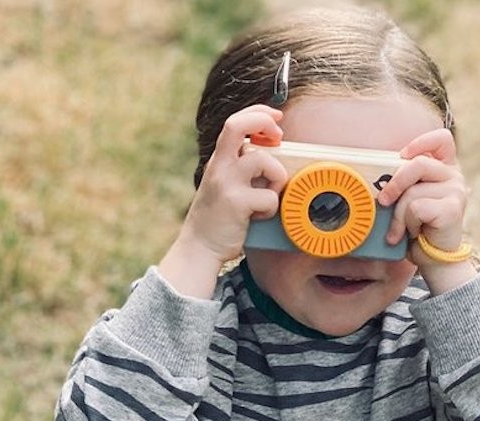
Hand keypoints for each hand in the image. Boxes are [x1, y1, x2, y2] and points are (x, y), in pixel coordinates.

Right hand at [160, 105, 286, 296]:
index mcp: (219, 160)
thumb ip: (241, 166)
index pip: (235, 122)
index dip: (258, 113)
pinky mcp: (236, 203)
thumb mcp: (224, 183)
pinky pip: (270, 197)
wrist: (199, 248)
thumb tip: (273, 150)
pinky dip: (271, 209)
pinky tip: (257, 216)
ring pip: (265, 162)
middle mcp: (219, 166)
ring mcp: (226, 183)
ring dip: (276, 179)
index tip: (276, 116)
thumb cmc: (219, 216)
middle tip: (279, 137)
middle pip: (238, 126)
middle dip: (264, 123)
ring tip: (266, 196)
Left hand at [377, 128, 476, 291]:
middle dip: (394, 183)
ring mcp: (456, 191)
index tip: (403, 155)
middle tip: (383, 201)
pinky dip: (407, 224)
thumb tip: (375, 176)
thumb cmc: (419, 227)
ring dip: (399, 215)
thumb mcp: (411, 198)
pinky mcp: (453, 208)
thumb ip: (404, 182)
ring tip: (400, 229)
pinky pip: (416, 208)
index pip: (442, 139)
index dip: (421, 142)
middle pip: (417, 164)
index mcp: (445, 168)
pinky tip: (413, 233)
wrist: (436, 258)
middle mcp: (454, 176)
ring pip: (412, 192)